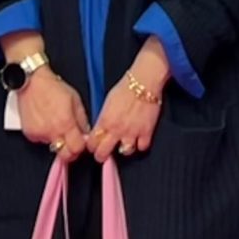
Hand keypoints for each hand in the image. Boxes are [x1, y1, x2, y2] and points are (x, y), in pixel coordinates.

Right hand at [15, 66, 91, 155]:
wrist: (31, 82)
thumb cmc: (52, 88)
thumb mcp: (75, 100)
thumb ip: (82, 120)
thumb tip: (86, 133)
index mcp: (65, 123)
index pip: (77, 148)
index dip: (81, 147)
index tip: (82, 143)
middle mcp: (52, 131)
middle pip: (64, 155)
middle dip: (70, 151)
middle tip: (71, 143)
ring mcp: (39, 134)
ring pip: (53, 147)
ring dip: (57, 140)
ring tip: (56, 124)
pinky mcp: (30, 134)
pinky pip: (41, 140)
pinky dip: (46, 135)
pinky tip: (46, 122)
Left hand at [85, 41, 169, 161]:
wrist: (144, 82)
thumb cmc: (125, 87)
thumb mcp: (107, 102)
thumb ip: (103, 118)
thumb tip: (100, 128)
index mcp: (105, 121)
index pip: (92, 142)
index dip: (91, 146)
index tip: (93, 146)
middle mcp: (117, 130)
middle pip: (103, 153)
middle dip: (101, 155)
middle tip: (103, 155)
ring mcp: (132, 132)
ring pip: (125, 152)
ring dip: (123, 149)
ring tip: (124, 144)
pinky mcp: (147, 132)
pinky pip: (142, 147)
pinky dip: (141, 145)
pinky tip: (139, 139)